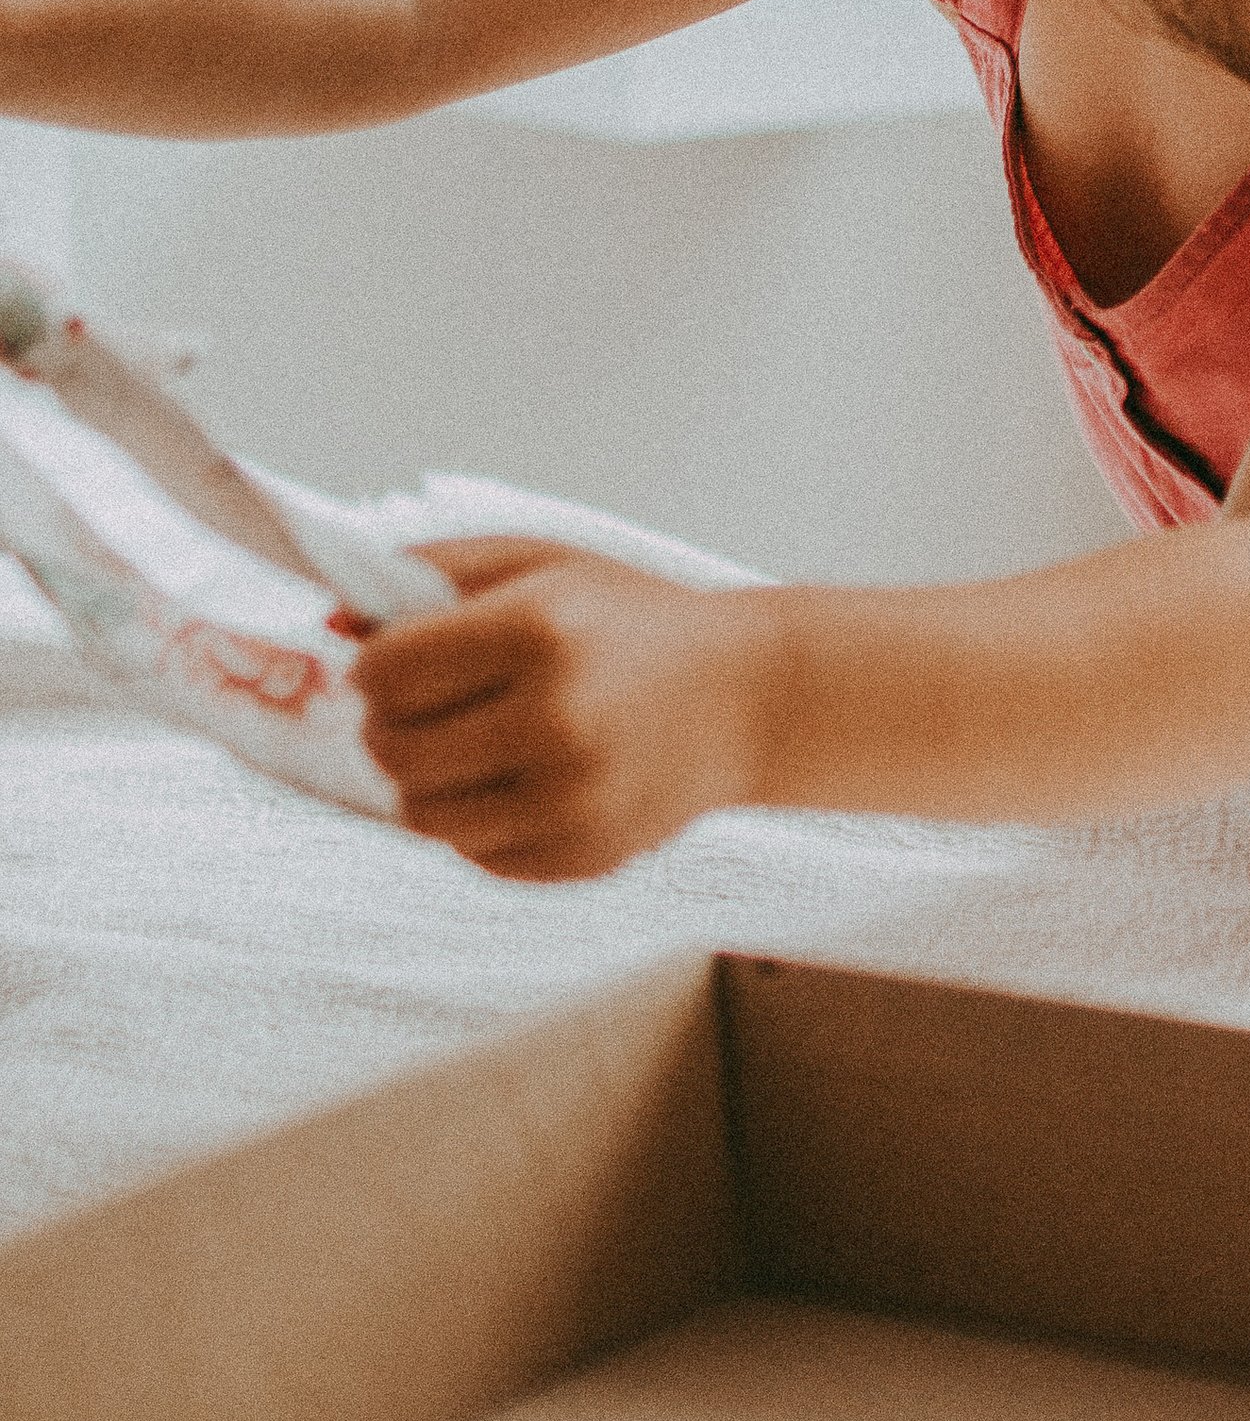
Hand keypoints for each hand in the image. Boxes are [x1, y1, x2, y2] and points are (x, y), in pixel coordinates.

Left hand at [353, 539, 778, 880]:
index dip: (373, 668)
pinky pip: (475, 854)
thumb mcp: (544, 562)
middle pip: (393, 749)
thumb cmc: (634, 620)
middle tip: (426, 708)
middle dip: (391, 727)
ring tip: (471, 745)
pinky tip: (522, 778)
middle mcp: (556, 718)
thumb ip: (435, 572)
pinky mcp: (582, 857)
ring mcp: (571, 798)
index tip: (392, 664)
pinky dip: (478, 819)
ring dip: (427, 779)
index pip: (387, 672)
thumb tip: (331, 620)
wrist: (747, 697)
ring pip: (422, 815)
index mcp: (540, 631)